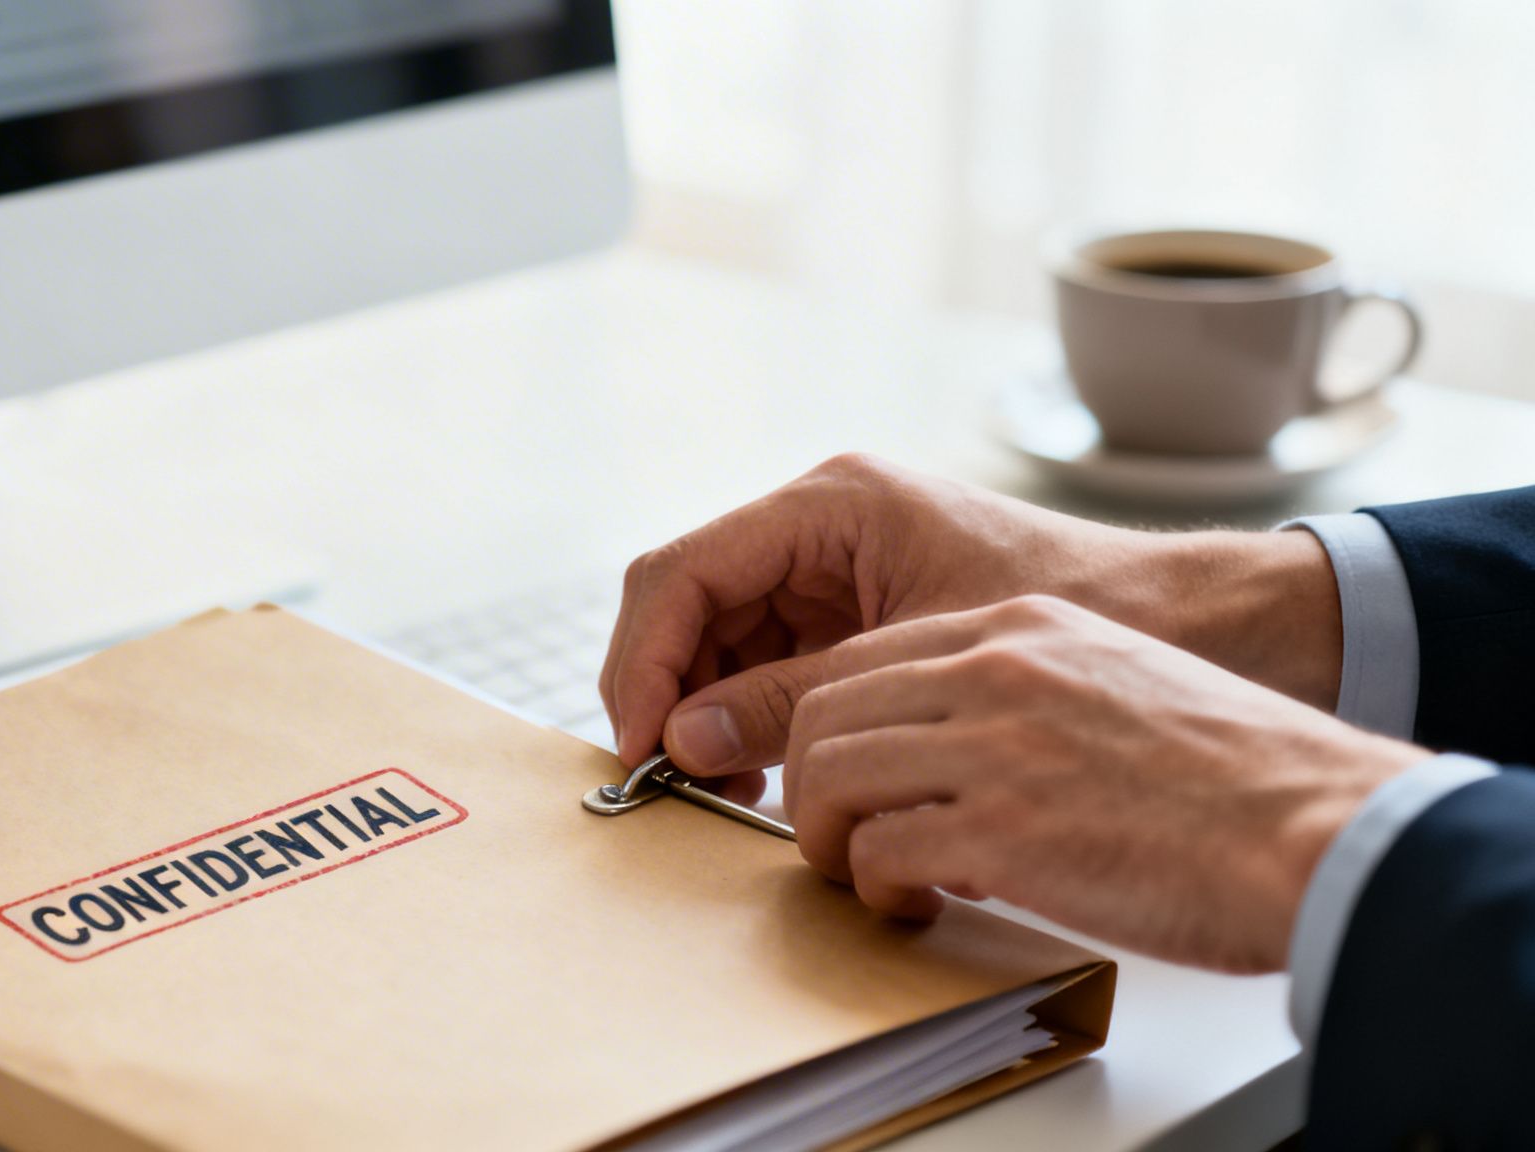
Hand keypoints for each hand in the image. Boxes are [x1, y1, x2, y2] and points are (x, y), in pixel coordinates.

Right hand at [601, 454, 1342, 782]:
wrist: (1194, 624)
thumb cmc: (1080, 613)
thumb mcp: (916, 663)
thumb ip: (794, 699)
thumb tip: (684, 738)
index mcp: (833, 504)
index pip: (682, 572)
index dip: (643, 659)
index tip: (642, 743)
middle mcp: (821, 526)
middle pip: (688, 606)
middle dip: (668, 692)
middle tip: (671, 780)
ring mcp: (834, 571)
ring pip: (718, 641)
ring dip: (704, 713)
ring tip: (722, 789)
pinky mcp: (854, 618)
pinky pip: (766, 665)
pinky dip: (750, 720)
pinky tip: (763, 776)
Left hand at [771, 596, 1426, 972]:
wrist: (1322, 824)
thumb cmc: (1239, 778)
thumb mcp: (1120, 685)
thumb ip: (1030, 697)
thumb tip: (957, 758)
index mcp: (1025, 626)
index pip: (865, 656)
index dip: (829, 723)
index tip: (835, 775)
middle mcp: (997, 668)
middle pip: (825, 707)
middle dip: (807, 779)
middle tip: (835, 832)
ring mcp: (995, 745)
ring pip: (828, 772)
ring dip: (828, 836)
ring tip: (869, 874)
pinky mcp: (1002, 829)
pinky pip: (876, 850)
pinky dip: (876, 887)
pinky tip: (916, 904)